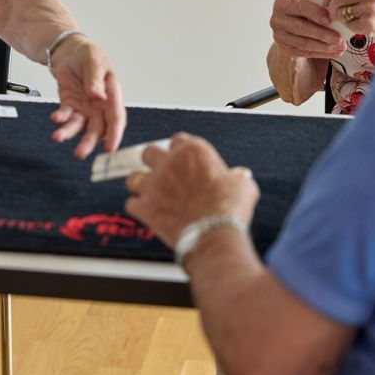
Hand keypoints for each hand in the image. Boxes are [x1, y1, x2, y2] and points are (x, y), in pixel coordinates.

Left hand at [49, 35, 126, 158]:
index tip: (110, 148)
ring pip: (80, 126)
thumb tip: (99, 96)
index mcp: (112, 95)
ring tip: (58, 137)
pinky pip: (65, 115)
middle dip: (89, 142)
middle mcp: (100, 106)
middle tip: (80, 152)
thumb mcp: (94, 61)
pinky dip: (60, 118)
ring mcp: (85, 108)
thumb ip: (96, 80)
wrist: (70, 51)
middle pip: (98, 128)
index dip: (114, 134)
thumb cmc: (88, 55)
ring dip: (69, 133)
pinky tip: (55, 118)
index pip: (116, 117)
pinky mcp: (70, 106)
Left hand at [124, 133, 259, 248]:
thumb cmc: (230, 208)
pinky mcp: (144, 207)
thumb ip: (237, 176)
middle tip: (163, 174)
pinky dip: (139, 209)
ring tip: (150, 193)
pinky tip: (148, 213)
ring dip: (141, 185)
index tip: (183, 161)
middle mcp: (169, 163)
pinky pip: (131, 204)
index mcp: (192, 151)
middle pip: (149, 152)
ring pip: (133, 177)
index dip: (179, 151)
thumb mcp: (243, 185)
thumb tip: (241, 176)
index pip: (177, 140)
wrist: (214, 234)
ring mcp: (153, 185)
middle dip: (154, 162)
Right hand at [270, 0, 344, 58]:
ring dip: (325, 47)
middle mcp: (276, 20)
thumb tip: (336, 13)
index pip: (299, 7)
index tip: (330, 20)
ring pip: (304, 43)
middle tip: (339, 38)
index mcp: (281, 4)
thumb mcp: (308, 2)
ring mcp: (279, 36)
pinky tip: (335, 52)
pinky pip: (305, 53)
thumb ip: (318, 5)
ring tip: (341, 47)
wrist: (293, 22)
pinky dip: (322, 54)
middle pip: (301, 28)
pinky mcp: (285, 49)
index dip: (315, 13)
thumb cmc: (305, 10)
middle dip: (322, 34)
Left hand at [322, 0, 374, 42]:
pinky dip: (350, 26)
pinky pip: (349, 24)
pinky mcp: (370, 24)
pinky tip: (359, 25)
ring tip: (349, 18)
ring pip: (341, 12)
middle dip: (330, 7)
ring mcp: (370, 8)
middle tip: (331, 13)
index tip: (325, 0)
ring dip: (341, 17)